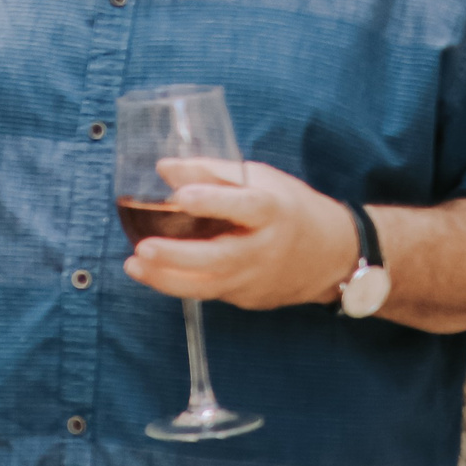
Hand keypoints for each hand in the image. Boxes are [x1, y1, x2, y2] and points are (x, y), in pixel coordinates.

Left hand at [123, 158, 359, 309]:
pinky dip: (178, 284)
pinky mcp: (247, 298)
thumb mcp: (260, 179)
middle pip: (221, 258)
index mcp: (273, 211)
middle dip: (178, 256)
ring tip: (134, 265)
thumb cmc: (289, 208)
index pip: (246, 207)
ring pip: (209, 285)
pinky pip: (209, 292)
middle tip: (143, 247)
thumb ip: (212, 173)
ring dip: (166, 279)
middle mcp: (265, 249)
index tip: (182, 195)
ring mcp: (256, 279)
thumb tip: (164, 167)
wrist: (332, 255)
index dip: (214, 201)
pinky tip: (151, 272)